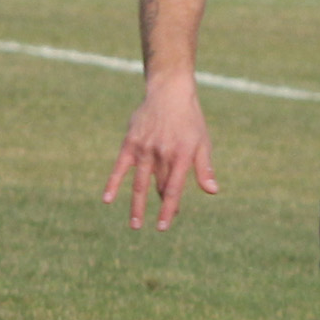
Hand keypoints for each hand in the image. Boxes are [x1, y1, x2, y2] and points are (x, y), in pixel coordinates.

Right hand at [102, 82, 216, 230]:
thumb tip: (212, 192)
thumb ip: (204, 168)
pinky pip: (119, 167)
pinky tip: (107, 199)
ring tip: (135, 225)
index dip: (169, 209)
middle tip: (162, 224)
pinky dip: (113, 183)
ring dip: (136, 205)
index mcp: (181, 156)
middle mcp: (161, 155)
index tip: (164, 226)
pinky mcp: (130, 143)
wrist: (169, 93)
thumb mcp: (202, 143)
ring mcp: (144, 149)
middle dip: (161, 206)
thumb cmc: (190, 121)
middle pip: (158, 187)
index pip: (173, 189)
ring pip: (139, 183)